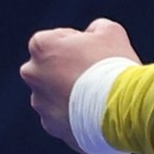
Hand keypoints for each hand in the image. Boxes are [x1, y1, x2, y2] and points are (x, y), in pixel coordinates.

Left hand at [20, 19, 140, 152]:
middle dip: (69, 69)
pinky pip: (63, 117)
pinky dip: (76, 114)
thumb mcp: (112, 32)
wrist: (121, 108)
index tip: (97, 52)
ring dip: (72, 92)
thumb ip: (96, 28)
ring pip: (55, 94)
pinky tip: (98, 112)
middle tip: (98, 73)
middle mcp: (33, 74)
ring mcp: (40, 102)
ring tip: (101, 95)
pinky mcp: (51, 125)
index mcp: (42, 47)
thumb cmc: (114, 65)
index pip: (56, 38)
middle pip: (51, 67)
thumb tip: (93, 33)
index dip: (79, 43)